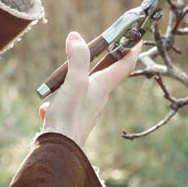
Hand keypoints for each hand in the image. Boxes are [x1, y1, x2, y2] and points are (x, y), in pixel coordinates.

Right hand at [39, 32, 142, 146]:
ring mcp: (87, 108)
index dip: (133, 49)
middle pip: (107, 73)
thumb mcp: (74, 82)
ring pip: (84, 87)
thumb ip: (77, 59)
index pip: (125, 65)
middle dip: (106, 58)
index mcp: (103, 86)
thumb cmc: (69, 116)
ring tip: (60, 81)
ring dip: (74, 79)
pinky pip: (67, 102)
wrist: (59, 150)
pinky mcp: (74, 117)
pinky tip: (47, 108)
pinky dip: (58, 100)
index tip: (139, 36)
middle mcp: (99, 97)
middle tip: (102, 44)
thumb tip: (76, 37)